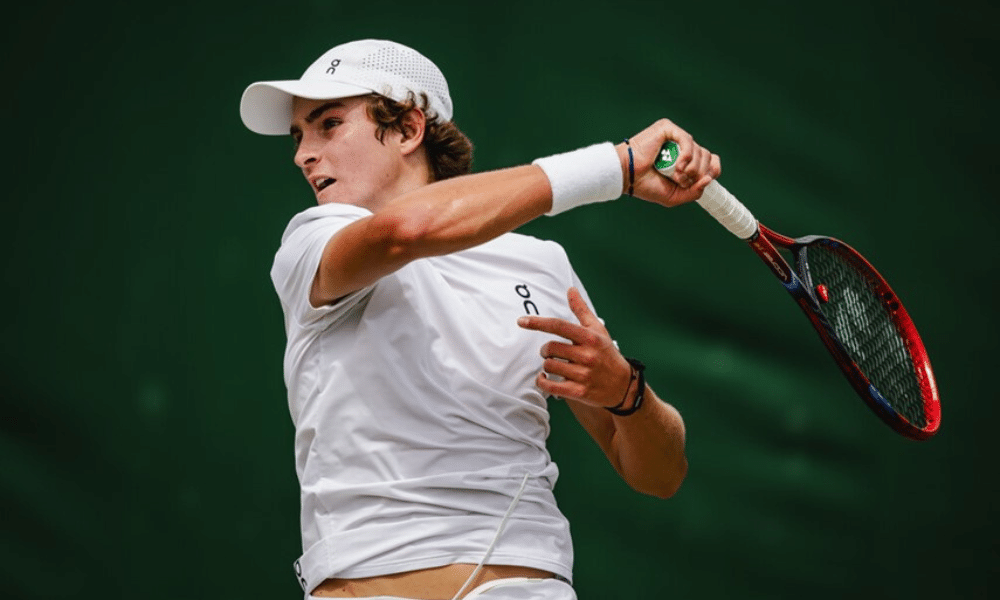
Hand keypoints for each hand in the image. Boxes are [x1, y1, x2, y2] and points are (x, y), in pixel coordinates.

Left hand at [517, 287, 632, 407]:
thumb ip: (581, 310)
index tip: (522, 321)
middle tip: (551, 352)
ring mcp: (583, 375)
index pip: (559, 326)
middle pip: (550, 348)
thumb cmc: (607, 354)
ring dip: (547, 365)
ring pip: (549, 366)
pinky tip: (544, 378)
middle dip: (546, 350)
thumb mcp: (598, 330)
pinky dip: (542, 382)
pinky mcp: (579, 392)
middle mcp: (587, 355)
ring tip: (555, 365)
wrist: (624, 386)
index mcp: (590, 338)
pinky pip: (550, 386)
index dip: (537, 322)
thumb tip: (571, 290)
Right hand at [617, 118, 721, 206]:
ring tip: (676, 175)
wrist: (627, 176)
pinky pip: (688, 140)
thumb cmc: (646, 184)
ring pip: (699, 150)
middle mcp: (682, 147)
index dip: (712, 170)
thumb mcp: (675, 196)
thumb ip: (695, 192)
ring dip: (691, 168)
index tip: (702, 180)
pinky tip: (678, 165)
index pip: (711, 160)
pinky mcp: (668, 129)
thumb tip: (709, 178)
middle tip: (681, 181)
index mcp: (685, 160)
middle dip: (698, 173)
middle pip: (707, 157)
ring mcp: (675, 137)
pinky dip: (687, 155)